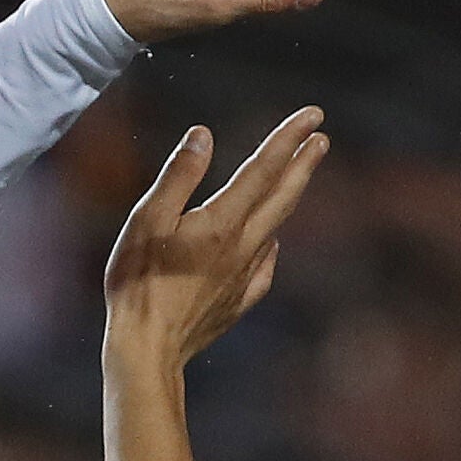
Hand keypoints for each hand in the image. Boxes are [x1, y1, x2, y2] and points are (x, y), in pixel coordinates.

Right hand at [103, 107, 327, 363]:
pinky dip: (271, 245)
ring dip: (288, 197)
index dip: (287, 138)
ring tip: (296, 179)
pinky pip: (264, 265)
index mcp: (222, 222)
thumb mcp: (146, 219)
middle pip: (282, 197)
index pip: (262, 169)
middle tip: (322, 139)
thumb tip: (203, 134)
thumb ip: (178, 176)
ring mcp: (245, 275)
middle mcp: (243, 246)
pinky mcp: (238, 300)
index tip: (313, 115)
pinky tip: (269, 245)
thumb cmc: (138, 281)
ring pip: (275, 227)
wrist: (148, 345)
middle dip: (303, 164)